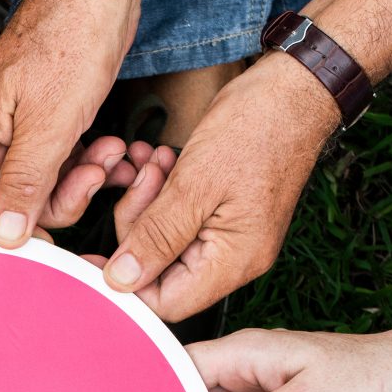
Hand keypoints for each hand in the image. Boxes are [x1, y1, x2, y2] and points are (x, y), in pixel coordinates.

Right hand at [0, 0, 134, 244]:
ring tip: (111, 156)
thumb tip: (4, 237)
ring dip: (79, 180)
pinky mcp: (47, 113)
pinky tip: (114, 149)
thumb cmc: (71, 38)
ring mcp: (18, 120)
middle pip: (7, 198)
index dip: (2, 228)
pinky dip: (88, 162)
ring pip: (39, 180)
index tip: (45, 237)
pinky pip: (60, 158)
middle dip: (55, 199)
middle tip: (92, 180)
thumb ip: (24, 183)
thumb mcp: (51, 124)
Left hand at [100, 56, 337, 320]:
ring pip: (165, 241)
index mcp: (233, 261)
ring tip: (155, 165)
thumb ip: (157, 235)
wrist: (296, 89)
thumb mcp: (196, 182)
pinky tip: (164, 163)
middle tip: (141, 181)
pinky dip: (163, 193)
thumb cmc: (260, 126)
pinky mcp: (223, 212)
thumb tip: (120, 281)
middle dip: (137, 228)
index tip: (96, 251)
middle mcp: (235, 257)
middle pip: (160, 272)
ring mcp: (230, 235)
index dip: (126, 282)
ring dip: (148, 203)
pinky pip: (179, 217)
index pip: (165, 302)